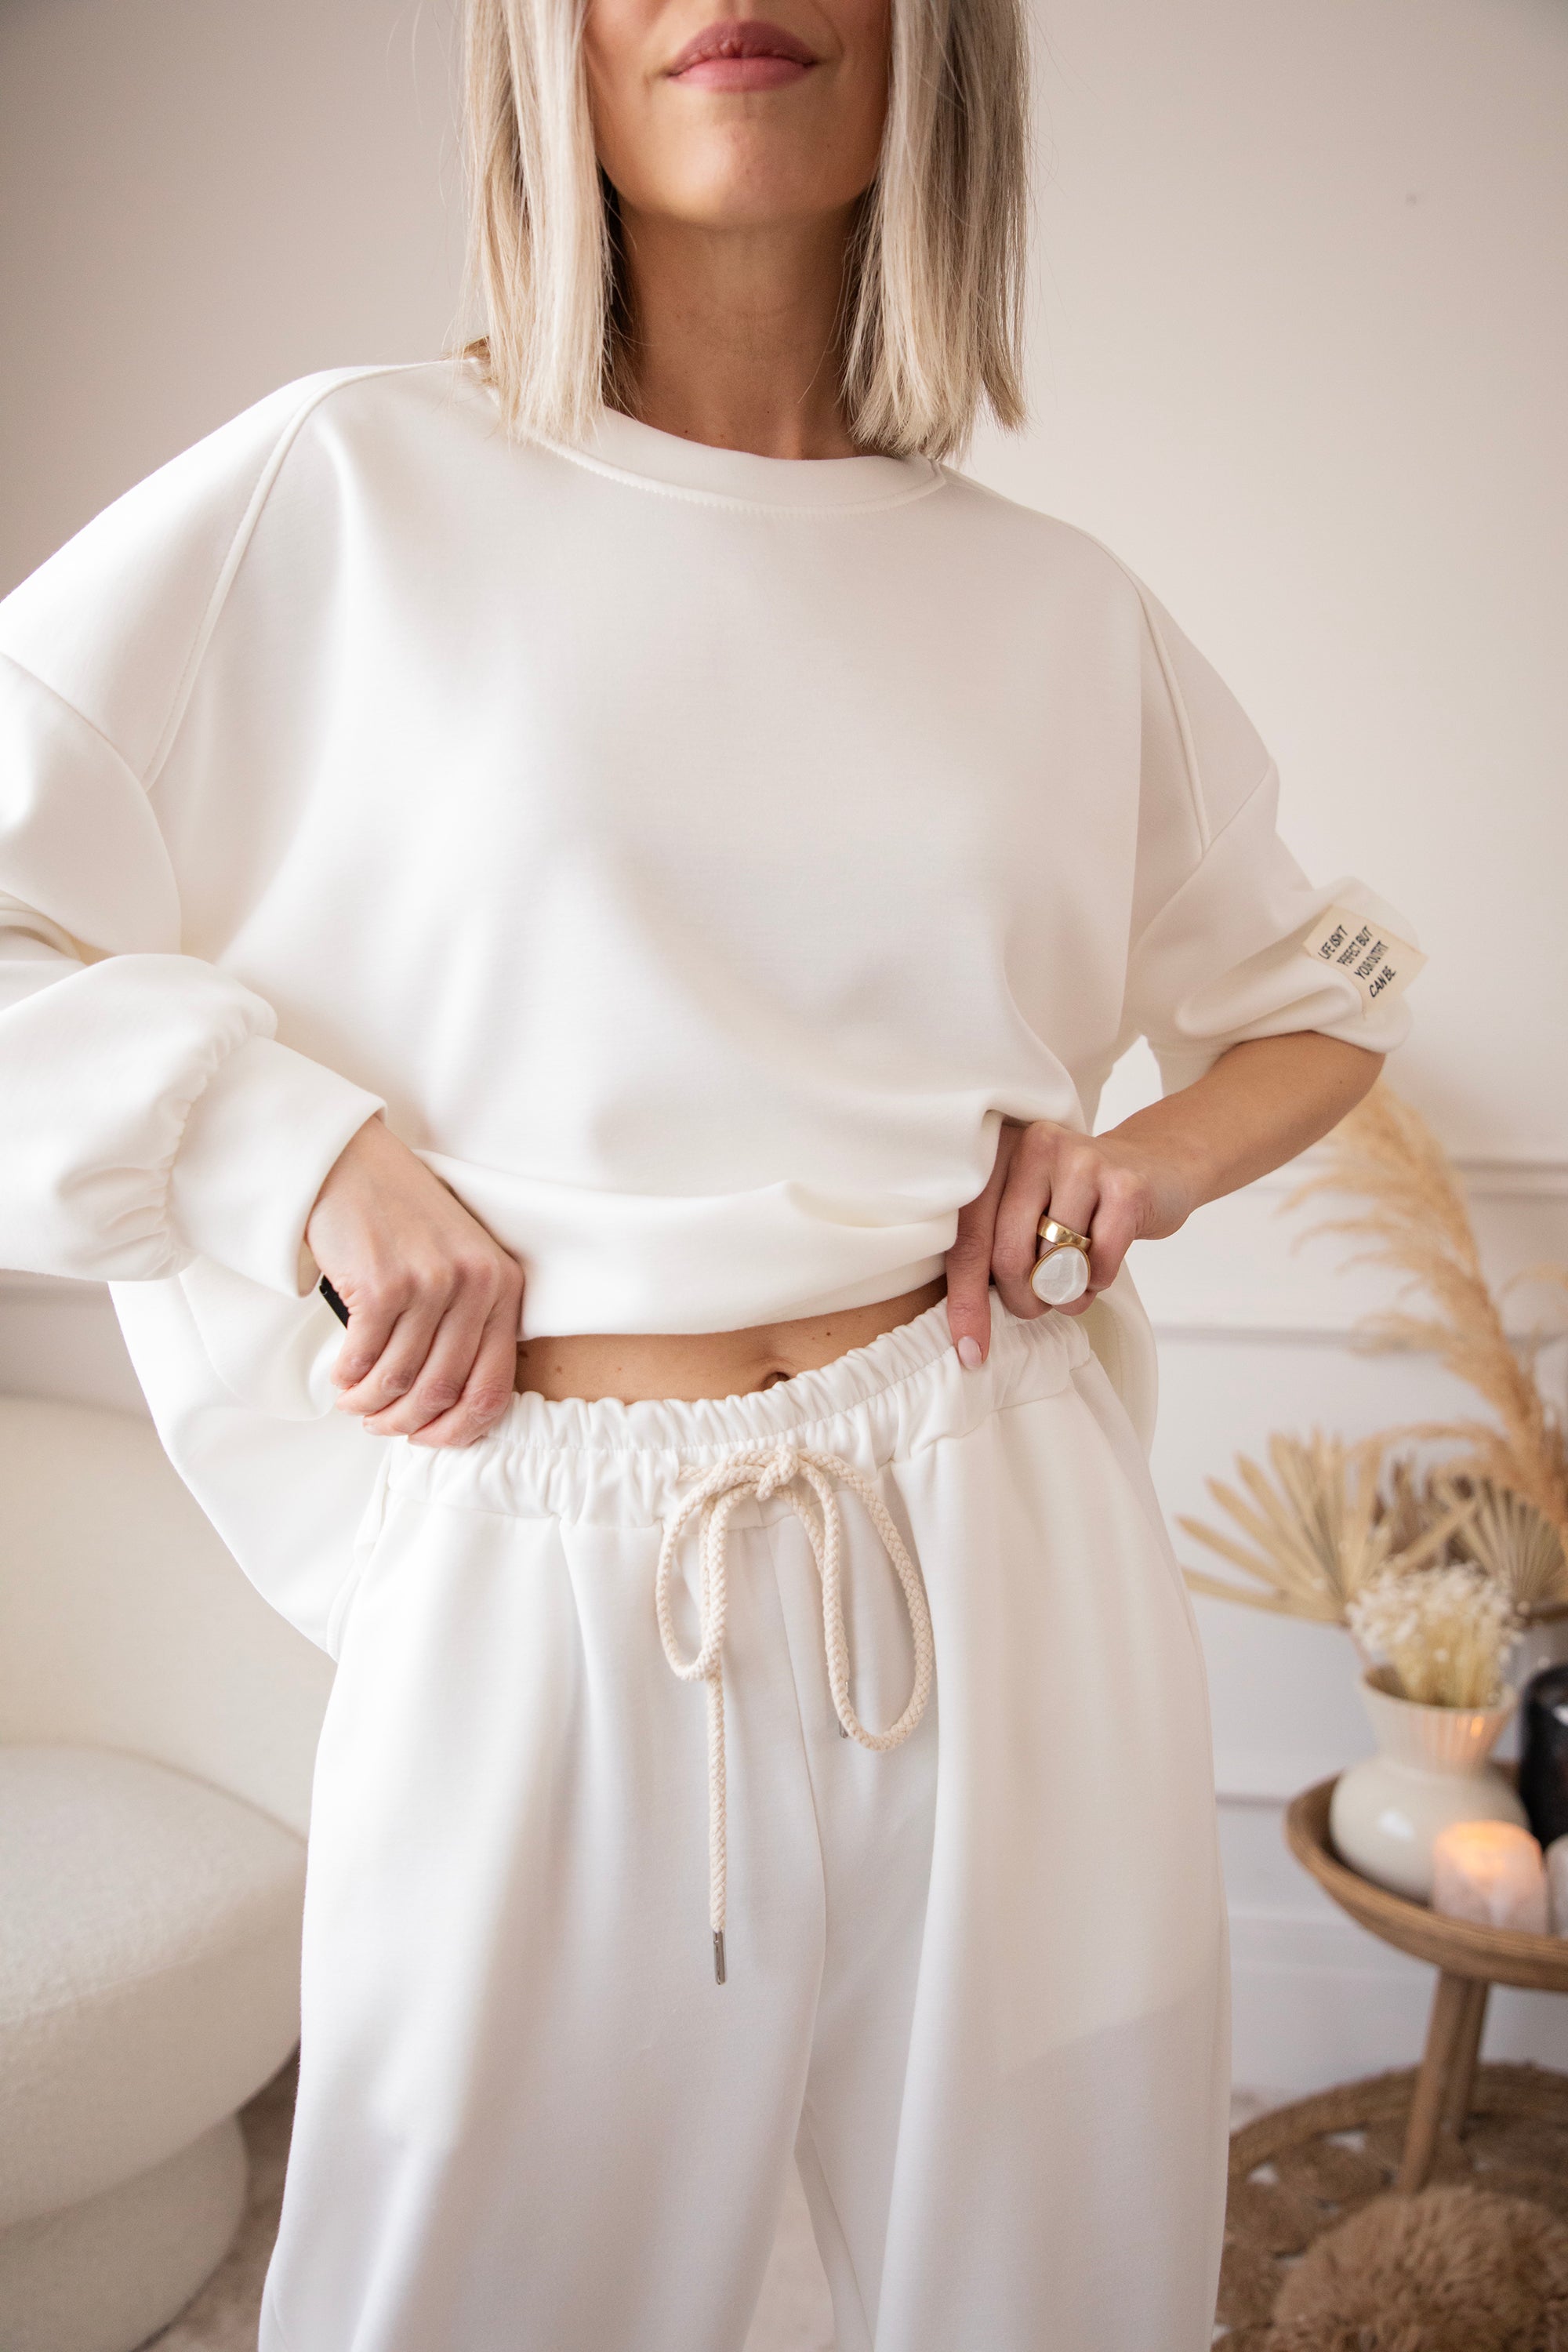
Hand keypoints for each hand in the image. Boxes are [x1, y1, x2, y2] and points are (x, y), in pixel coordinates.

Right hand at [304, 1115, 523, 1446]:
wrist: (351, 1164)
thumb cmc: (400, 1219)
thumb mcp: (456, 1263)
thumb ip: (464, 1323)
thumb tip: (445, 1407)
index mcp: (503, 1286)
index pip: (494, 1388)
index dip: (457, 1430)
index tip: (428, 1437)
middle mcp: (476, 1284)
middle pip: (442, 1392)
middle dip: (404, 1423)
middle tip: (379, 1424)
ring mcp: (430, 1282)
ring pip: (400, 1381)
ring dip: (370, 1403)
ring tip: (354, 1401)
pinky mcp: (383, 1283)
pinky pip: (364, 1358)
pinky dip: (348, 1377)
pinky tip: (341, 1374)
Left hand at [944, 1117, 1199, 1364]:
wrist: (1157, 1167)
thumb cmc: (1080, 1201)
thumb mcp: (1029, 1207)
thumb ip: (995, 1244)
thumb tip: (967, 1321)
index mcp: (1000, 1152)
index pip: (970, 1237)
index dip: (966, 1300)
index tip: (971, 1349)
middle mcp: (1036, 1147)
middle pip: (1009, 1256)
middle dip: (1022, 1300)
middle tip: (1036, 1308)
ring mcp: (1083, 1162)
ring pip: (1054, 1264)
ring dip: (1065, 1294)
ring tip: (1076, 1280)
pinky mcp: (1126, 1187)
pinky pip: (1098, 1265)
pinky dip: (1097, 1282)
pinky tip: (1101, 1264)